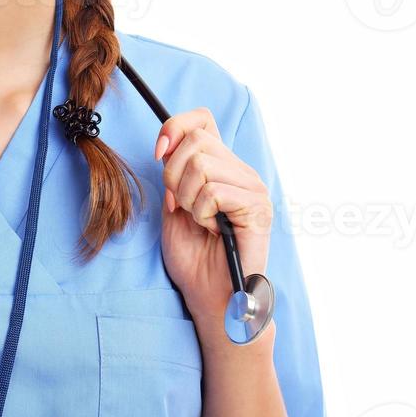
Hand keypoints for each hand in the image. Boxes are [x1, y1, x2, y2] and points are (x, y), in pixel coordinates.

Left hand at [156, 107, 273, 326]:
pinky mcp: (257, 207)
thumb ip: (172, 175)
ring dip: (188, 200)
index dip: (175, 127)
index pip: (202, 119)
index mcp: (222, 166)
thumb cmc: (194, 258)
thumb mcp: (173, 208)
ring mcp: (252, 187)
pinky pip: (214, 192)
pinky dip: (202, 214)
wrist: (211, 297)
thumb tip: (166, 147)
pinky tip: (213, 230)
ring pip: (201, 166)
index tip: (158, 153)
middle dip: (174, 175)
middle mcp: (241, 170)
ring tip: (201, 222)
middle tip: (183, 207)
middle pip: (196, 141)